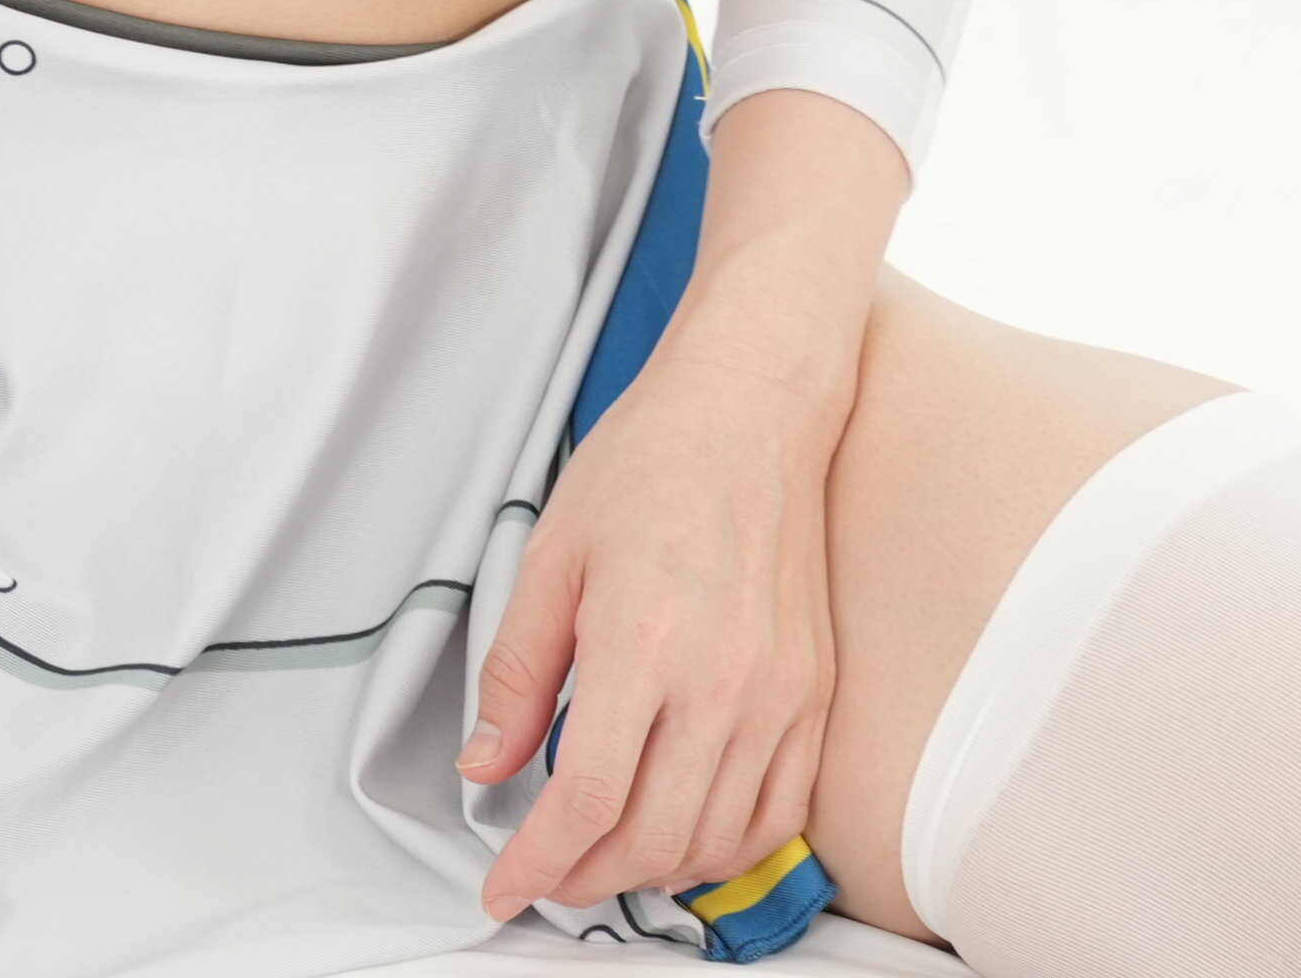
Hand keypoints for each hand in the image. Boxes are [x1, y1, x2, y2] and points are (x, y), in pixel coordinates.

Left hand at [462, 338, 844, 925]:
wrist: (751, 413)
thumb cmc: (650, 466)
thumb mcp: (550, 556)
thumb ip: (516, 672)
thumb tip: (485, 764)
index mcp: (643, 645)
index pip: (587, 800)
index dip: (538, 862)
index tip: (504, 887)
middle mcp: (722, 683)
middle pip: (653, 838)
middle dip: (586, 879)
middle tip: (546, 875)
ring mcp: (780, 696)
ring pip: (719, 840)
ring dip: (656, 871)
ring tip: (605, 858)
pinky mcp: (814, 696)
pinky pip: (780, 812)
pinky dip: (729, 848)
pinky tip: (686, 836)